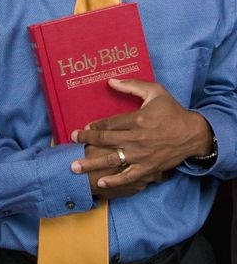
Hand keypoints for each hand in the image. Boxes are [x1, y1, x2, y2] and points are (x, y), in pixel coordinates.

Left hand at [70, 78, 211, 190]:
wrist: (193, 135)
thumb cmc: (172, 111)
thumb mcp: (155, 91)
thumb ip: (132, 85)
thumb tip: (110, 80)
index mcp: (137, 120)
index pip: (109, 123)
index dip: (94, 126)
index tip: (82, 128)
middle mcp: (137, 139)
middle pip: (106, 140)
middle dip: (86, 140)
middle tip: (71, 141)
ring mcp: (142, 156)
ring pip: (112, 160)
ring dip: (92, 164)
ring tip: (75, 167)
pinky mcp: (148, 169)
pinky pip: (129, 177)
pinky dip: (114, 181)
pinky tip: (101, 183)